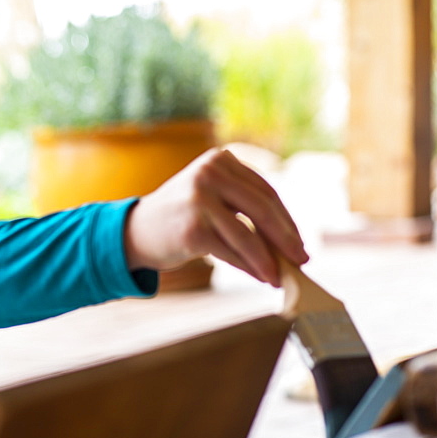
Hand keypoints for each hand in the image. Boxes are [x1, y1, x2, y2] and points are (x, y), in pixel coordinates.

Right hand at [123, 147, 307, 286]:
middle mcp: (209, 173)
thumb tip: (289, 239)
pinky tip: (261, 277)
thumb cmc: (181, 217)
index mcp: (220, 160)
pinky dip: (250, 267)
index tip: (298, 242)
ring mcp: (199, 199)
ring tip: (280, 276)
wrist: (135, 231)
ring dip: (269, 260)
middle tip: (301, 259)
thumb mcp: (211, 197)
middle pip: (261, 209)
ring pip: (248, 235)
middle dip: (285, 238)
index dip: (286, 219)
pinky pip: (231, 252)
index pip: (264, 191)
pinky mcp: (192, 227)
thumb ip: (243, 206)